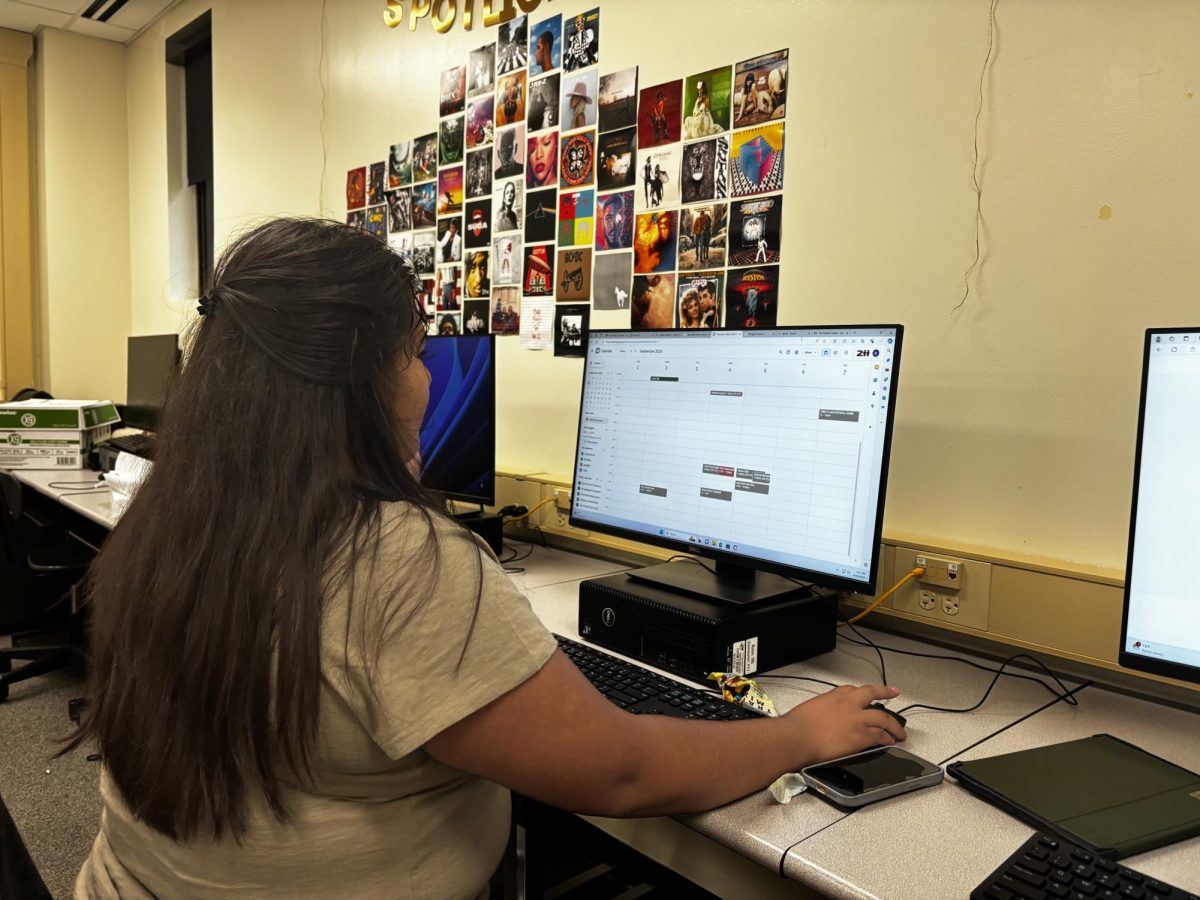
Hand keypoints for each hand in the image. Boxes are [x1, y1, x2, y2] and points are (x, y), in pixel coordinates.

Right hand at [782, 684, 905, 766]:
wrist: (798, 738)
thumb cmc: (797, 726)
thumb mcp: (810, 708)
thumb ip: (822, 710)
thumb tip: (823, 718)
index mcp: (834, 696)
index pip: (853, 690)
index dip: (863, 692)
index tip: (867, 693)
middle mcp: (849, 704)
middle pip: (873, 694)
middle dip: (885, 692)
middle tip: (893, 692)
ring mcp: (858, 719)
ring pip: (883, 718)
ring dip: (894, 725)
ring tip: (900, 731)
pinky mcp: (862, 736)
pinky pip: (880, 736)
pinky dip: (888, 738)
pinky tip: (891, 741)